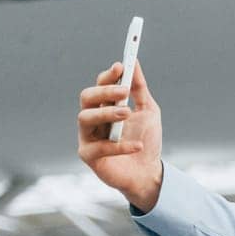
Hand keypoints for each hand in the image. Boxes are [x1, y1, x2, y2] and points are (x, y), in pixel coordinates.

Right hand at [77, 59, 163, 209]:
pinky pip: (99, 147)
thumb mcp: (148, 111)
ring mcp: (87, 137)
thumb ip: (140, 89)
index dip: (108, 76)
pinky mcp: (89, 156)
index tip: (121, 67)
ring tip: (127, 113)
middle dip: (104, 91)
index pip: (99, 85)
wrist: (149, 173)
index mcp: (104, 106)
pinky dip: (120, 145)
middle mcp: (92, 119)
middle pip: (87, 97)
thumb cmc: (146, 141)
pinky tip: (138, 145)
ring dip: (106, 113)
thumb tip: (135, 62)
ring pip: (85, 118)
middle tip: (124, 91)